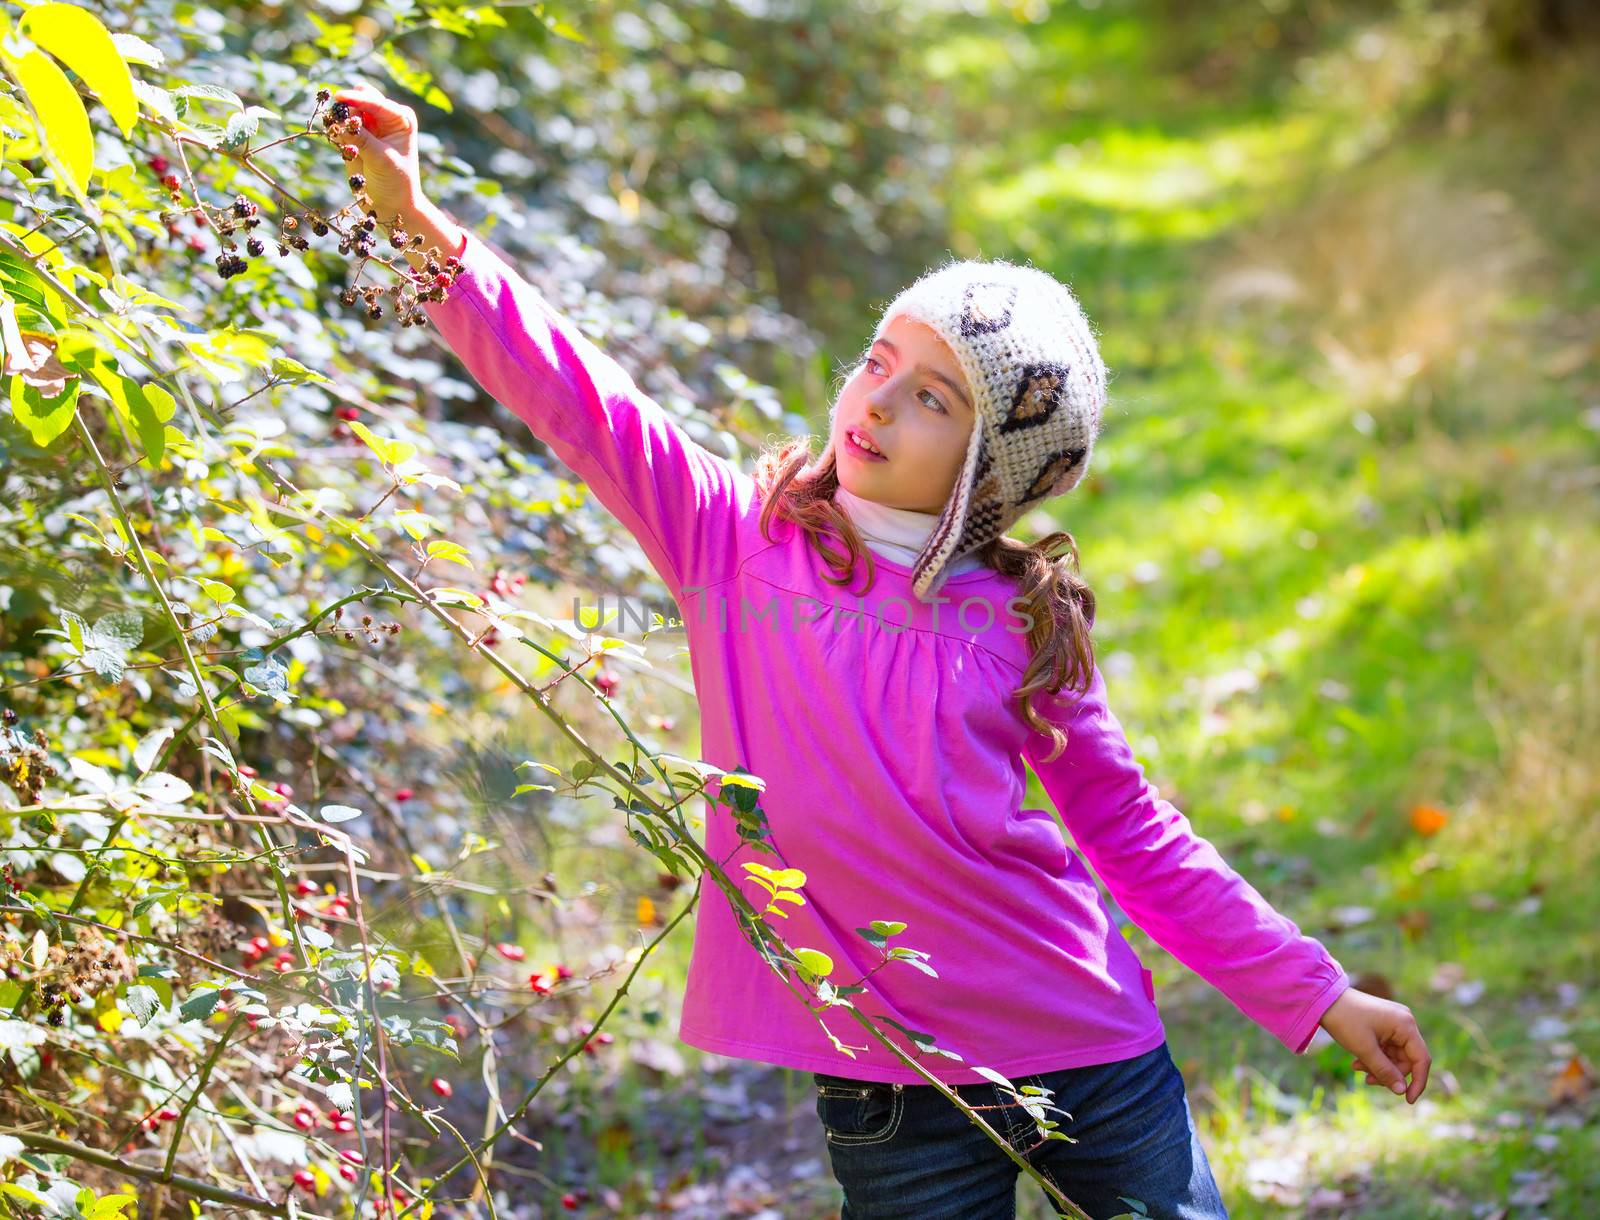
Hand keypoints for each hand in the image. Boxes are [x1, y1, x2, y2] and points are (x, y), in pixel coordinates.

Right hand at [329, 82, 426, 222]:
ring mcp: (369, 125)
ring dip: (340, 118)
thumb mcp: (381, 160)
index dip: (356, 99)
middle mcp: (385, 116)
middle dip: (348, 107)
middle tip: (342, 125)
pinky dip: (335, 129)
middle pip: (360, 97)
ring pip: (347, 109)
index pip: (375, 102)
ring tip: (345, 141)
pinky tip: (340, 143)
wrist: (392, 205)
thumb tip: (340, 120)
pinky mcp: (355, 136)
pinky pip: (339, 124)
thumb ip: (362, 139)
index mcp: (400, 117)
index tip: (339, 97)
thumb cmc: (396, 183)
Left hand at [1317, 986, 1431, 1103]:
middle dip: (1389, 1073)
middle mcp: (1404, 1022)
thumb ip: (1385, 1071)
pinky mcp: (1383, 1025)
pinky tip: (1357, 1063)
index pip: (1421, 1059)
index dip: (1417, 1082)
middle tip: (1367, 1080)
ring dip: (1378, 1067)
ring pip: (1394, 1056)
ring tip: (1357, 1068)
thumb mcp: (1365, 1050)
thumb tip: (1402, 1091)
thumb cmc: (1345, 1021)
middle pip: (1406, 1060)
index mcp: (1406, 1025)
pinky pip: (1386, 1049)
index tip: (1408, 1100)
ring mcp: (1394, 1023)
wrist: (1323, 999)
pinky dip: (1374, 1058)